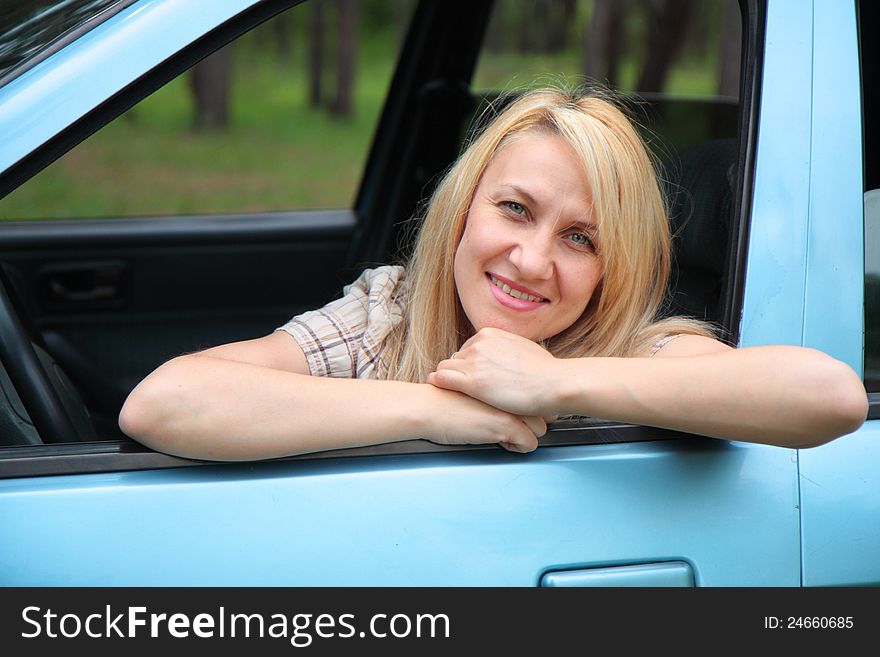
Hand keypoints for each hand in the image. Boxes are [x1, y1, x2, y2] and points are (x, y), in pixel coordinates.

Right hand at [423, 384, 546, 452]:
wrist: (427, 407)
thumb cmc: (443, 399)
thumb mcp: (471, 386)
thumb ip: (490, 388)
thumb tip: (500, 398)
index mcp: (503, 377)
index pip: (532, 392)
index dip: (527, 406)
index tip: (519, 412)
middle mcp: (511, 390)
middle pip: (542, 409)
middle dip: (532, 421)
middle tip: (513, 426)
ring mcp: (510, 407)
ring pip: (541, 427)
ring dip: (527, 434)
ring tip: (506, 435)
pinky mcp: (506, 425)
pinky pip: (530, 443)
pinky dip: (518, 447)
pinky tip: (501, 442)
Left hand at [427, 327, 560, 417]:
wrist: (553, 383)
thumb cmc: (545, 371)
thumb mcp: (524, 347)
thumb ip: (507, 348)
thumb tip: (507, 353)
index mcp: (490, 334)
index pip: (467, 348)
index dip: (468, 364)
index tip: (472, 375)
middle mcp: (479, 344)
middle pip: (456, 358)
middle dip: (459, 372)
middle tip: (464, 388)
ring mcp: (474, 362)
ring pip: (446, 368)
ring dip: (449, 380)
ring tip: (450, 392)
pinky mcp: (472, 382)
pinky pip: (442, 379)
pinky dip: (437, 383)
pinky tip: (435, 388)